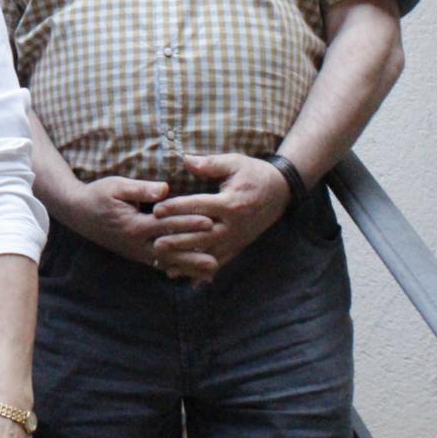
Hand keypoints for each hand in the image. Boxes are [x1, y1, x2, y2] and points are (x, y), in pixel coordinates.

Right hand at [63, 175, 202, 271]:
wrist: (78, 212)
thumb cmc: (98, 194)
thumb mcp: (117, 186)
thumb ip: (141, 189)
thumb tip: (165, 189)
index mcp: (134, 225)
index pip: (166, 224)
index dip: (188, 222)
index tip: (210, 221)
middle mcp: (137, 243)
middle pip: (170, 251)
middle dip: (194, 255)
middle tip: (217, 259)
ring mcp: (136, 252)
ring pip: (167, 262)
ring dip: (189, 267)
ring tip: (211, 272)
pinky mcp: (136, 254)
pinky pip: (160, 264)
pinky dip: (177, 268)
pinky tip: (193, 273)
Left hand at [150, 153, 291, 281]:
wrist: (281, 191)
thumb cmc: (253, 173)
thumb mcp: (234, 163)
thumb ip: (210, 163)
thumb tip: (185, 160)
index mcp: (231, 203)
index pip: (199, 207)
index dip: (177, 208)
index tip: (157, 211)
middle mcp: (234, 225)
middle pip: (203, 236)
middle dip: (179, 241)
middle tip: (155, 244)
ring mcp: (237, 238)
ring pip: (209, 253)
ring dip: (186, 259)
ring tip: (162, 262)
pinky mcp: (239, 245)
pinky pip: (219, 261)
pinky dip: (201, 270)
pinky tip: (184, 276)